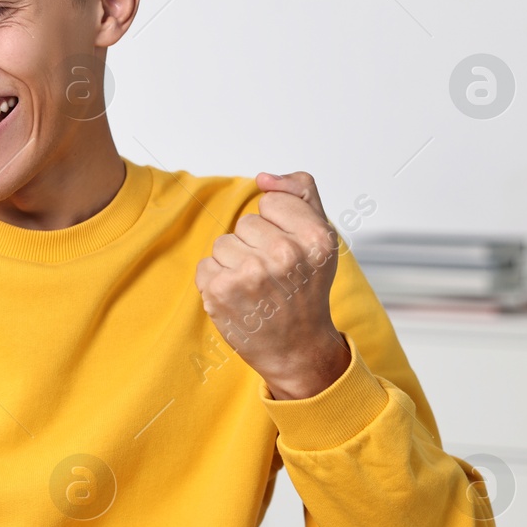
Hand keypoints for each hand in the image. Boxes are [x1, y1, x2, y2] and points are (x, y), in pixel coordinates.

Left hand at [194, 171, 351, 399]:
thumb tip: (263, 178)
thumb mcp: (320, 237)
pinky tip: (239, 300)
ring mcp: (250, 274)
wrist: (297, 348)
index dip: (276, 226)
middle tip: (274, 276)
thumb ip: (300, 193)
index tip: (289, 252)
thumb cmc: (306, 290)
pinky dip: (217, 281)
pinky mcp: (220, 291)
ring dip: (234, 264)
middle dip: (255, 245)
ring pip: (223, 243)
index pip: (270, 202)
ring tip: (257, 289)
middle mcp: (285, 255)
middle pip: (245, 223)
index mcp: (315, 238)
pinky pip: (206, 265)